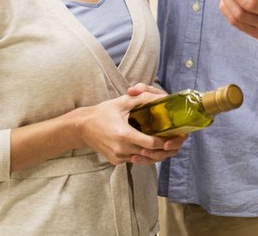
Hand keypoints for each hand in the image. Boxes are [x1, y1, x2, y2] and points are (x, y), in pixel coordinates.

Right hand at [71, 86, 185, 165]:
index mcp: (124, 134)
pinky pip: (133, 160)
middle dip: (164, 150)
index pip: (152, 144)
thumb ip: (142, 99)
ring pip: (143, 159)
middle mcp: (122, 149)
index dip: (165, 142)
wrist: (82, 127)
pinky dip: (142, 155)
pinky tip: (148, 148)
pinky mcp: (115, 161)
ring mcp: (118, 157)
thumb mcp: (122, 102)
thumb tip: (160, 97)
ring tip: (167, 147)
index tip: (173, 136)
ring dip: (155, 155)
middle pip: (150, 155)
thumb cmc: (102, 113)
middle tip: (175, 144)